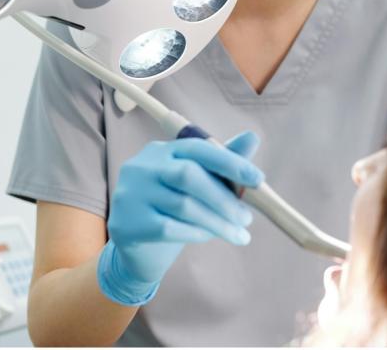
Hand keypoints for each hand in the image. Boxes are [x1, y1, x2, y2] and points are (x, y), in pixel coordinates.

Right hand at [97, 132, 263, 305]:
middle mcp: (141, 167)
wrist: (136, 249)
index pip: (197, 147)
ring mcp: (131, 195)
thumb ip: (221, 163)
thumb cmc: (171, 209)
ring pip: (183, 205)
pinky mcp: (128, 224)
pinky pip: (170, 227)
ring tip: (238, 234)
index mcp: (160, 151)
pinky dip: (196, 232)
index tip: (258, 180)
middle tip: (247, 218)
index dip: (229, 161)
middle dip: (224, 198)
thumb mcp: (197, 185)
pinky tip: (209, 237)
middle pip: (188, 175)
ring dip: (218, 221)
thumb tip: (253, 137)